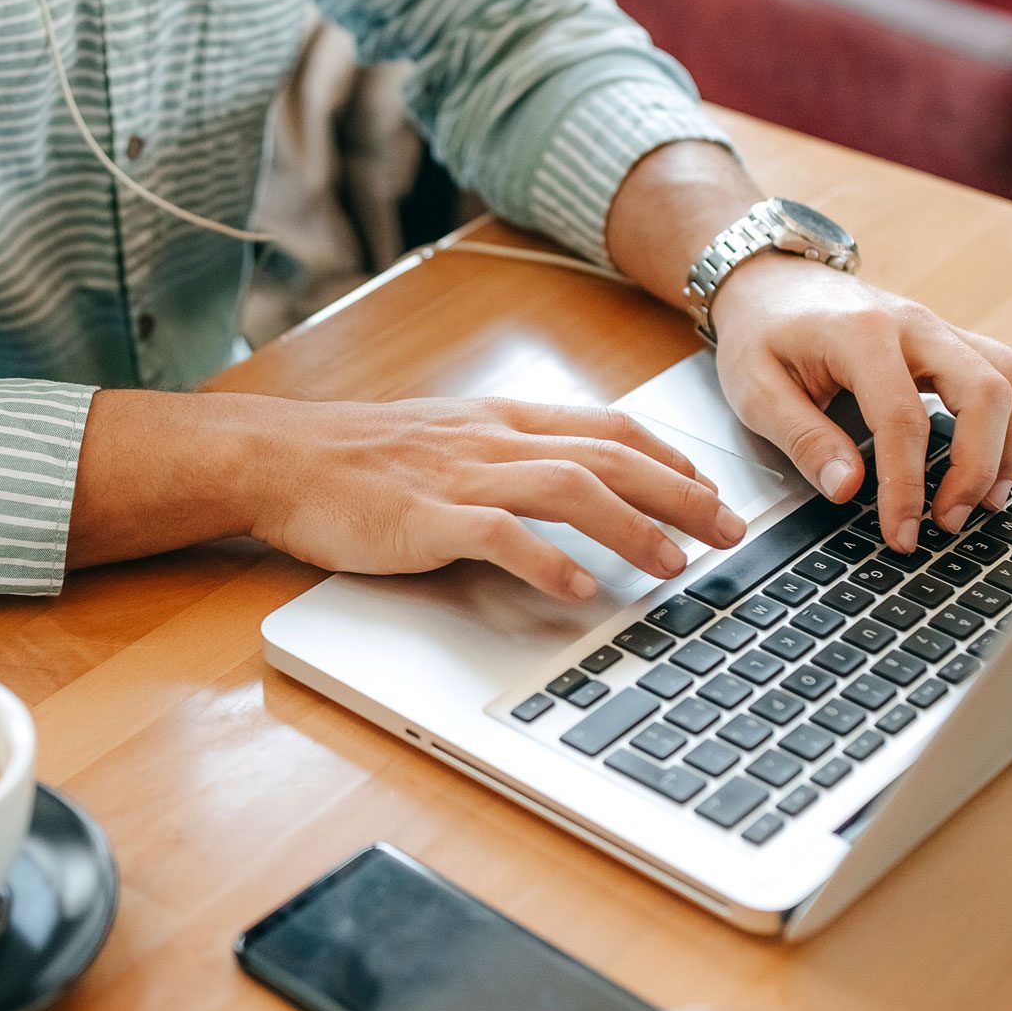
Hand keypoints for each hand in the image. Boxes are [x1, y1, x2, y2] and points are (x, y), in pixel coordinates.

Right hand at [239, 396, 744, 599]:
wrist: (281, 458)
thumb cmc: (361, 459)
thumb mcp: (450, 440)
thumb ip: (510, 456)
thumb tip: (572, 485)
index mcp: (504, 420)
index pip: (609, 429)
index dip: (670, 459)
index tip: (712, 489)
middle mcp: (496, 440)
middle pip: (610, 457)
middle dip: (681, 494)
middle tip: (730, 530)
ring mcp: (463, 476)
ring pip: (570, 488)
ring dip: (632, 526)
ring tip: (675, 563)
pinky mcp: (427, 517)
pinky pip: (500, 535)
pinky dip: (546, 561)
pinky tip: (580, 590)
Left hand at [709, 254, 1011, 551]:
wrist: (774, 278)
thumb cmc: (762, 332)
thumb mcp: (755, 388)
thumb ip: (802, 438)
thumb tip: (847, 489)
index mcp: (861, 334)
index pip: (904, 419)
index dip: (908, 486)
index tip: (902, 533)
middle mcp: (915, 325)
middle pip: (986, 390)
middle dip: (980, 467)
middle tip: (951, 521)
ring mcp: (942, 329)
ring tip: (989, 502)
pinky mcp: (953, 342)